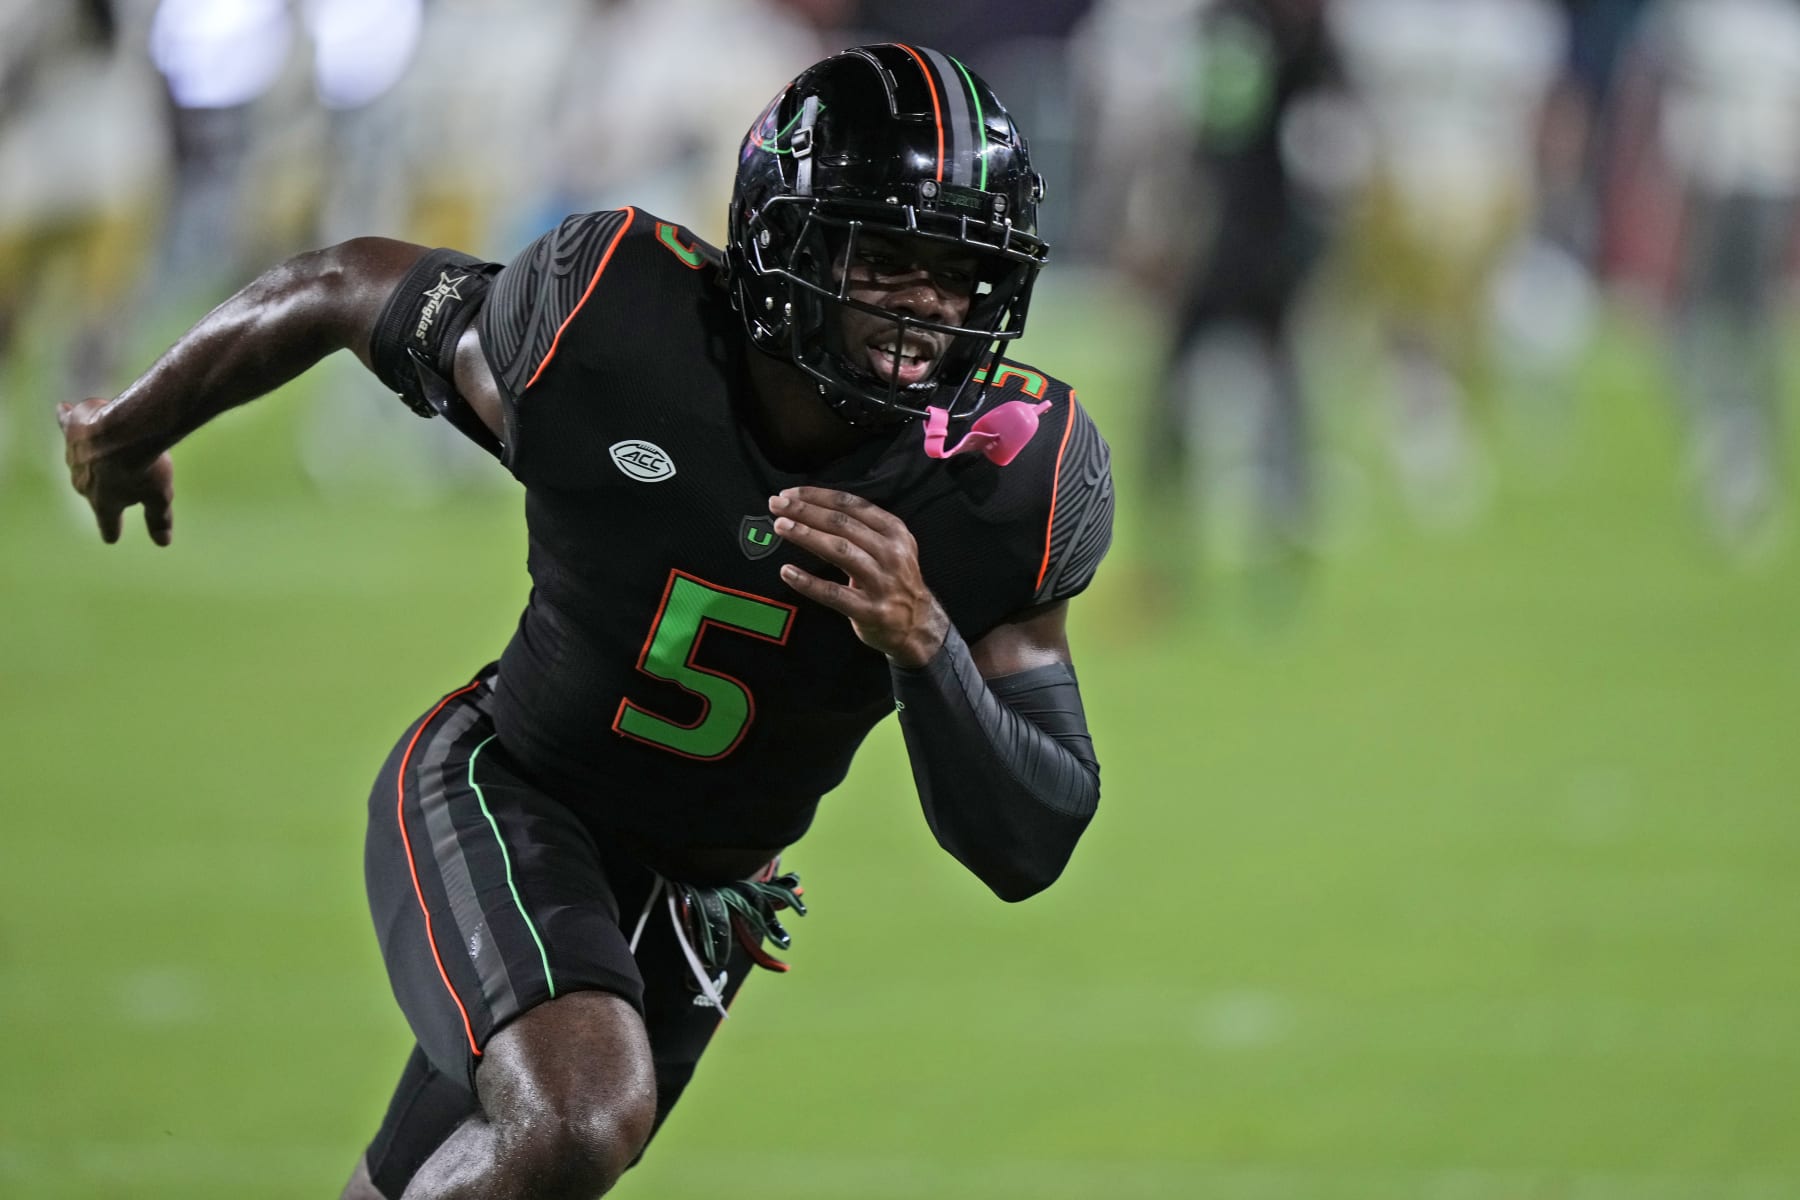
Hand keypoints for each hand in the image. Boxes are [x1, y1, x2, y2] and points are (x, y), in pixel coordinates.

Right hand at [57, 398, 174, 545]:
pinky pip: (67, 424)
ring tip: (107, 446)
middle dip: (108, 485)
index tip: (112, 538)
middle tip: (129, 474)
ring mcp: (73, 456)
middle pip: (95, 488)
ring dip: (94, 454)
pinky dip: (67, 418)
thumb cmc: (144, 465)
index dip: (112, 530)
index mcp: (103, 502)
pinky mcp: (72, 430)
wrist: (125, 429)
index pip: (108, 522)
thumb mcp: (159, 496)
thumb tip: (163, 543)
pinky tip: (64, 409)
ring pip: (82, 458)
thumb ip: (158, 519)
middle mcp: (82, 482)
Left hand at [770, 486, 947, 666]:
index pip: (851, 505)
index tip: (790, 493)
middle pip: (842, 524)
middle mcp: (891, 553)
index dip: (817, 496)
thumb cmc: (893, 581)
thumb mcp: (889, 547)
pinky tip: (787, 572)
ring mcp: (882, 583)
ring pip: (839, 551)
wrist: (918, 625)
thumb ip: (858, 528)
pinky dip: (808, 582)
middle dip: (805, 511)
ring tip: (781, 527)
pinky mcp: (871, 610)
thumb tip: (809, 509)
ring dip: (806, 536)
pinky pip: (833, 593)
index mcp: (894, 531)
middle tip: (777, 505)